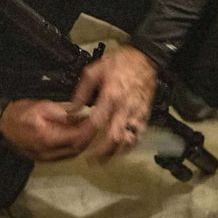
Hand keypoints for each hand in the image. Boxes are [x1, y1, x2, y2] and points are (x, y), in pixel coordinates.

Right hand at [0, 99, 96, 161]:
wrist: (1, 124)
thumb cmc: (20, 113)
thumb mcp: (43, 107)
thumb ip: (64, 114)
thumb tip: (81, 117)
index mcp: (48, 138)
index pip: (77, 138)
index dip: (89, 130)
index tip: (96, 120)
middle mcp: (48, 152)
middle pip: (77, 149)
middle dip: (88, 138)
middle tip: (95, 125)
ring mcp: (45, 158)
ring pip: (71, 154)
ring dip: (81, 144)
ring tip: (87, 130)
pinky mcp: (43, 158)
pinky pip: (63, 156)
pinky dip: (72, 147)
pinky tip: (74, 137)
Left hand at [70, 45, 157, 160]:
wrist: (145, 57)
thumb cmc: (120, 62)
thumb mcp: (93, 72)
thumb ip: (81, 93)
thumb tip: (71, 110)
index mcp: (110, 96)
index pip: (97, 122)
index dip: (87, 135)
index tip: (78, 142)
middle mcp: (124, 107)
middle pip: (114, 137)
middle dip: (103, 152)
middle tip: (92, 160)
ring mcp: (137, 112)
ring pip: (128, 140)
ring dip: (117, 152)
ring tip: (106, 159)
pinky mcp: (145, 114)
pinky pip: (139, 134)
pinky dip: (130, 144)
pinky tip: (121, 148)